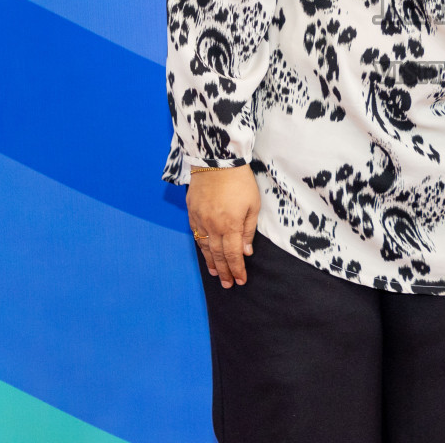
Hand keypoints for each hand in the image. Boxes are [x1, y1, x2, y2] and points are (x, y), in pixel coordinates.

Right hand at [187, 165, 259, 287]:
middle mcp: (212, 226)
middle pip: (218, 255)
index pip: (232, 255)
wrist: (217, 160)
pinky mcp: (192, 211)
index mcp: (229, 225)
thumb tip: (245, 251)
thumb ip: (248, 230)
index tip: (240, 281)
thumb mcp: (253, 204)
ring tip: (216, 274)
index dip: (237, 269)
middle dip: (224, 271)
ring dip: (211, 262)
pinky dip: (201, 246)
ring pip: (205, 247)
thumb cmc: (240, 181)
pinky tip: (205, 252)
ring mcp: (199, 219)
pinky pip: (196, 234)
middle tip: (228, 285)